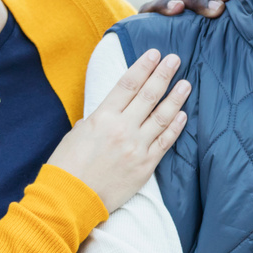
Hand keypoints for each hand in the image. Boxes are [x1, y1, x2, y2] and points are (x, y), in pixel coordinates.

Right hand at [47, 51, 189, 211]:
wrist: (70, 199)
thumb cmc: (67, 167)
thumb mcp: (76, 135)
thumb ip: (95, 121)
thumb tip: (105, 116)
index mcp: (102, 117)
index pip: (128, 84)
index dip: (143, 67)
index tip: (154, 54)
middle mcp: (122, 128)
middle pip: (149, 95)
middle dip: (163, 75)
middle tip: (175, 59)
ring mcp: (136, 147)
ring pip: (162, 116)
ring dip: (176, 98)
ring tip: (185, 84)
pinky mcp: (145, 166)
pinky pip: (165, 142)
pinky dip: (175, 127)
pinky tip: (182, 115)